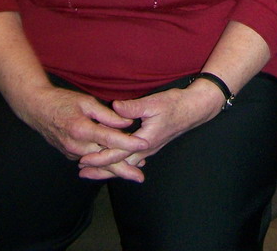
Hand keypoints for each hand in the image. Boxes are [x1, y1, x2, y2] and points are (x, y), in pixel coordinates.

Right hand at [20, 83, 148, 181]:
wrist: (37, 109)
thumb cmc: (62, 101)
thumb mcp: (86, 102)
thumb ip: (107, 114)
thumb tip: (127, 122)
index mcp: (82, 130)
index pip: (110, 138)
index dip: (128, 142)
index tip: (144, 144)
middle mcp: (77, 145)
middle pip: (104, 160)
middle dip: (124, 169)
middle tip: (140, 177)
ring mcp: (72, 152)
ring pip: (97, 163)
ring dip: (115, 168)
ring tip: (133, 171)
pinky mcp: (69, 154)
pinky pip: (89, 160)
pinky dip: (102, 163)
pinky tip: (114, 164)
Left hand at [77, 79, 224, 179]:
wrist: (194, 109)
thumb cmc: (175, 105)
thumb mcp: (154, 103)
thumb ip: (133, 107)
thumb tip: (114, 107)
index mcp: (144, 141)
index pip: (117, 154)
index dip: (99, 157)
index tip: (83, 160)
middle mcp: (145, 149)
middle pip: (119, 165)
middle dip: (100, 169)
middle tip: (82, 172)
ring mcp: (149, 149)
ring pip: (125, 164)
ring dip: (109, 168)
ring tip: (93, 170)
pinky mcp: (151, 145)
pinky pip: (132, 159)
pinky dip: (120, 163)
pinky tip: (115, 161)